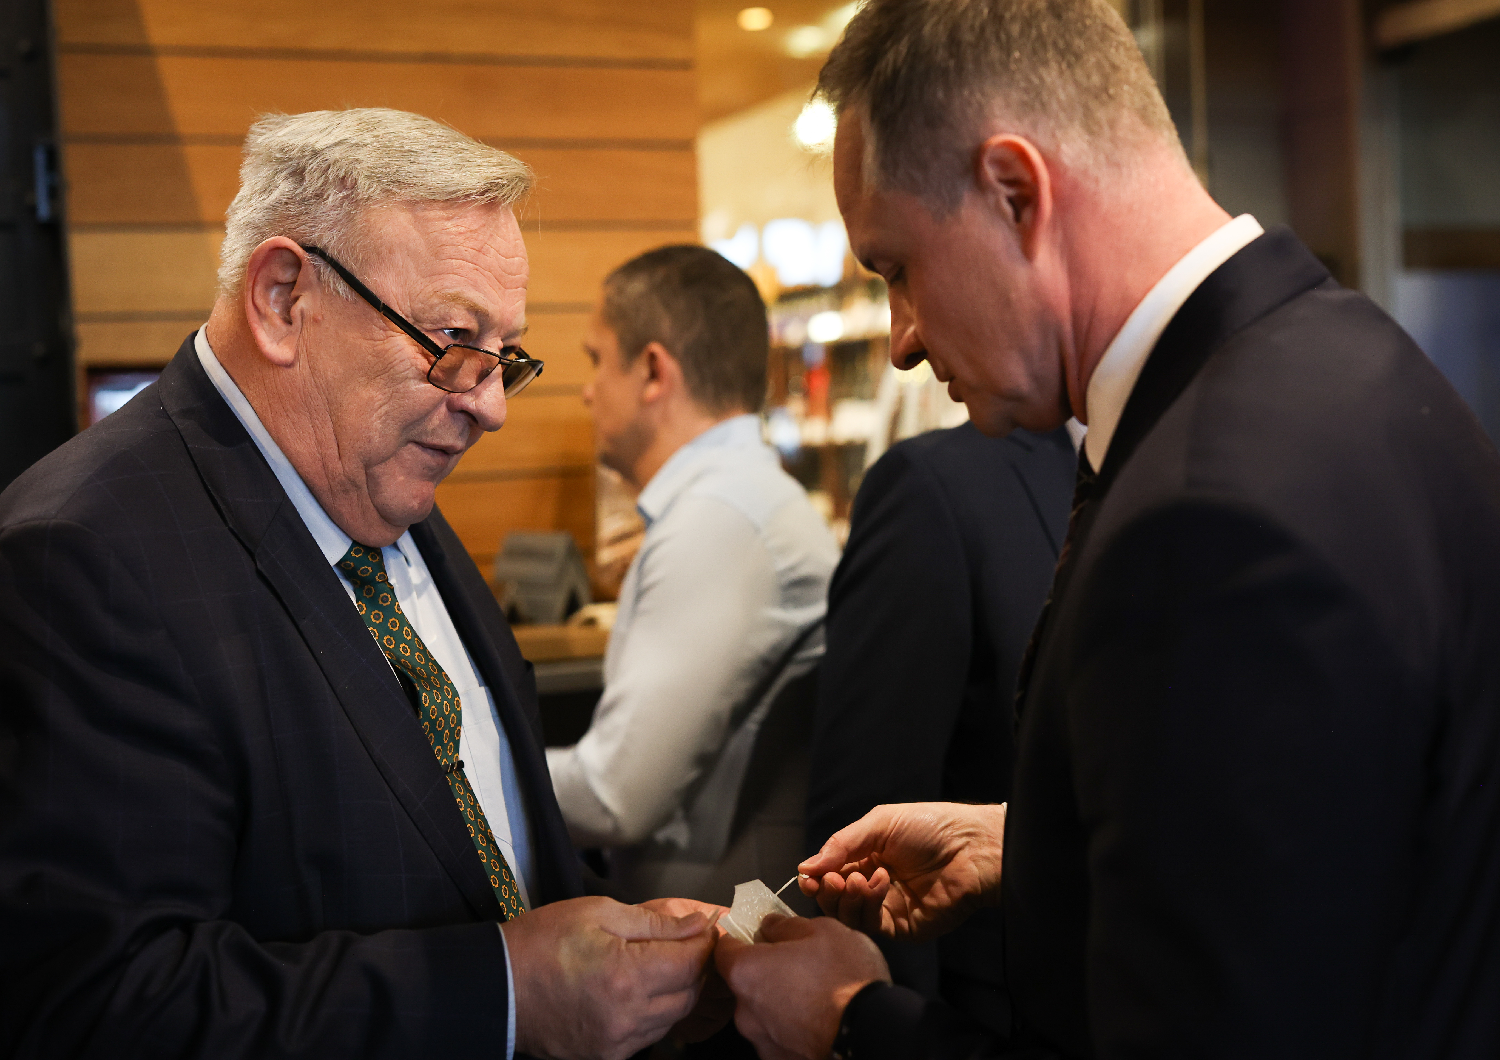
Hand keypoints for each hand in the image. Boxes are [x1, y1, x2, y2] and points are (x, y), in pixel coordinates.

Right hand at [502, 895, 717, 1059]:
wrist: (498, 986)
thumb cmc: (542, 942)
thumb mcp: (598, 913)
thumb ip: (654, 922)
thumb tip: (697, 924)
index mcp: (626, 975)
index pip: (691, 962)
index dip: (704, 941)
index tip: (704, 927)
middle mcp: (627, 1016)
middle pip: (689, 993)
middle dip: (695, 965)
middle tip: (687, 942)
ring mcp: (617, 1042)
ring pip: (674, 1017)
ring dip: (678, 990)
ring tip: (664, 963)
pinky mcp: (607, 1055)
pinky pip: (650, 1034)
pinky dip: (656, 1012)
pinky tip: (642, 990)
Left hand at [715, 914, 889, 1059]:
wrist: (873, 1032)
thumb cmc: (845, 975)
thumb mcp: (821, 930)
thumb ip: (786, 926)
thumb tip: (768, 926)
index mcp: (746, 972)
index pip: (724, 949)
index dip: (739, 939)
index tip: (758, 936)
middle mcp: (744, 1011)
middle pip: (744, 984)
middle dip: (764, 973)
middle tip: (796, 966)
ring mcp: (762, 1041)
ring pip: (762, 1013)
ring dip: (778, 1003)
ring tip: (813, 996)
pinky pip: (779, 1038)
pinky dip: (792, 1029)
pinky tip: (817, 1021)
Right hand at [798, 802, 1006, 942]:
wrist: (971, 847)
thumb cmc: (930, 827)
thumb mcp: (879, 824)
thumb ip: (842, 845)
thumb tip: (805, 867)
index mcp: (867, 859)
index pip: (830, 875)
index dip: (816, 879)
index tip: (808, 877)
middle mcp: (875, 885)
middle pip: (835, 900)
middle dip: (828, 891)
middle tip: (834, 879)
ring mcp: (889, 908)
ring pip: (849, 916)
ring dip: (846, 898)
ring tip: (858, 879)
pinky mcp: (903, 927)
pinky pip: (872, 926)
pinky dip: (867, 906)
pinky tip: (878, 884)